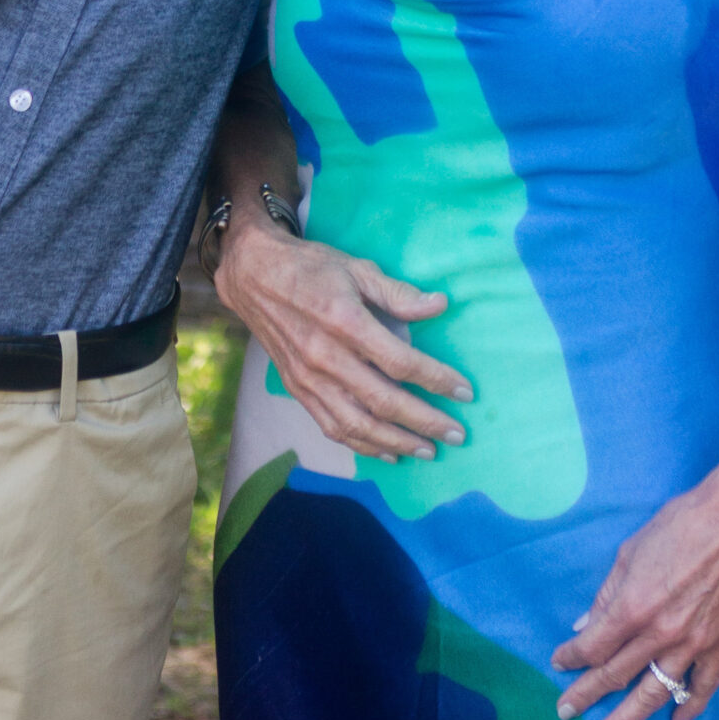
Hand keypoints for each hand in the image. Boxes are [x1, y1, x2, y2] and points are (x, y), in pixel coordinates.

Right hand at [213, 206, 471, 461]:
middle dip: (425, 422)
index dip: (437, 379)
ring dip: (397, 442)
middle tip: (457, 434)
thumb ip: (398, 293)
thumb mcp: (357, 268)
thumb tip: (439, 305)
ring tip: (429, 451)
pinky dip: (362, 445)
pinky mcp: (297, 389)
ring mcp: (309, 378)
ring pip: (358, 424)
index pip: (401, 362)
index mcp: (345, 321)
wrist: (253, 276)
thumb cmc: (310, 267)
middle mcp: (326, 356)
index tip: (465, 392)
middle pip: (383, 401)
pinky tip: (387, 452)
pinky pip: (332, 426)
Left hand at [550, 460, 718, 719]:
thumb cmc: (680, 524)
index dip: (571, 658)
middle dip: (587, 696)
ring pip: (656, 693)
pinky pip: (704, 686)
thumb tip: (586, 626)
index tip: (558, 664)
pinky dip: (690, 709)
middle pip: (616, 676)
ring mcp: (695, 643)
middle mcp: (662, 632)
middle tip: (565, 712)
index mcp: (634, 606)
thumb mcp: (631, 551)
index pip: (594, 647)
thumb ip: (607, 594)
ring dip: (628, 718)